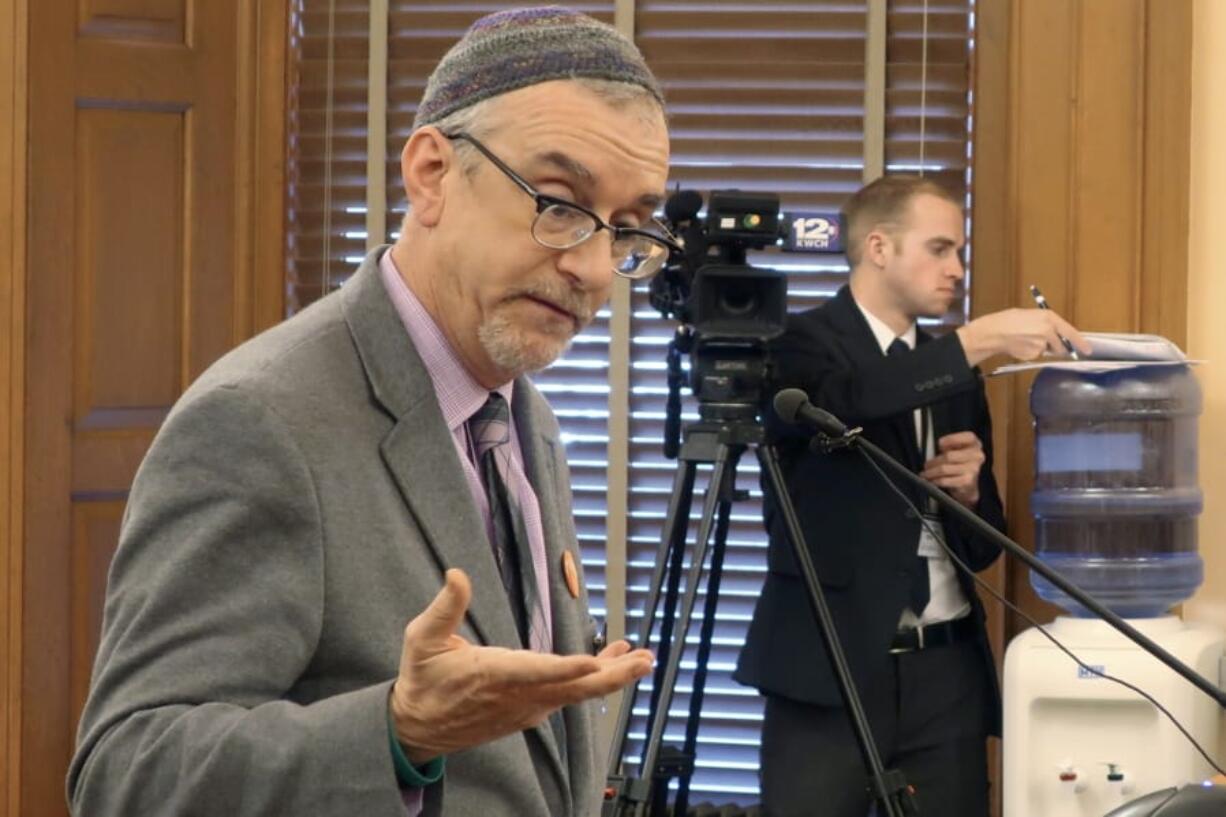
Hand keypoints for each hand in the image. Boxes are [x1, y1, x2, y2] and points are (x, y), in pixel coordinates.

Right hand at [389, 569, 652, 763]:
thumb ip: (445, 608)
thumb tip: (457, 574)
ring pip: (577, 693)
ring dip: (611, 675)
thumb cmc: (423, 680)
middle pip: (573, 689)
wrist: (418, 728)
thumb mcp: (422, 639)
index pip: (536, 674)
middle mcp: (518, 696)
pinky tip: (611, 661)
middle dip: (612, 674)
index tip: (592, 662)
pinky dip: (593, 678)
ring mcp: (527, 707)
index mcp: (493, 676)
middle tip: (644, 660)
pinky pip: (569, 695)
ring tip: (640, 657)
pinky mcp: (530, 711)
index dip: (566, 669)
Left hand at [920, 431, 985, 507]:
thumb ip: (950, 444)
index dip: (951, 439)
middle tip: (926, 465)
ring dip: (931, 472)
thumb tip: (940, 445)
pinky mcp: (967, 481)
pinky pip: (945, 480)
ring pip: (944, 469)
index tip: (939, 443)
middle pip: (949, 456)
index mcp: (975, 444)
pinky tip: (932, 480)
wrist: (968, 484)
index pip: (967, 437)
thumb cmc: (959, 463)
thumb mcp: (957, 449)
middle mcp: (977, 456)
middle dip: (933, 461)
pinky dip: (935, 480)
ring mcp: (973, 469)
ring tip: (926, 473)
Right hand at [955, 308, 1091, 365]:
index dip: (1080, 342)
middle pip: (1060, 346)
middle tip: (1040, 342)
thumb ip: (1046, 324)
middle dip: (1055, 347)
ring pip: (1046, 351)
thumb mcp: (1030, 315)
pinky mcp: (1033, 354)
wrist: (993, 332)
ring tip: (1023, 340)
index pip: (1070, 332)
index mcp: (1049, 317)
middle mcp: (1048, 331)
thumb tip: (1055, 335)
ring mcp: (1041, 344)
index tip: (1088, 350)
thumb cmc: (1008, 320)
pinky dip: (1030, 353)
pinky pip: (1036, 356)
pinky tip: (1019, 346)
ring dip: (1039, 348)